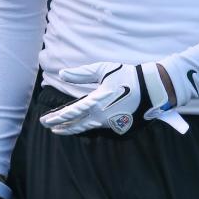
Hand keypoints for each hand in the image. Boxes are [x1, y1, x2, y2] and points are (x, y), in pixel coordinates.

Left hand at [39, 61, 188, 135]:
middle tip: (48, 127)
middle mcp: (102, 117)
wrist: (155, 89)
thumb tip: (62, 74)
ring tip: (62, 128)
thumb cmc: (128, 76)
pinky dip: (89, 125)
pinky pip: (100, 127)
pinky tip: (82, 124)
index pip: (70, 113)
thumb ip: (81, 74)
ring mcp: (112, 125)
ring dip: (74, 128)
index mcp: (96, 103)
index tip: (44, 121)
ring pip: (88, 128)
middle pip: (77, 125)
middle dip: (61, 126)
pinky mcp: (121, 127)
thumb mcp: (102, 70)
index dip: (55, 118)